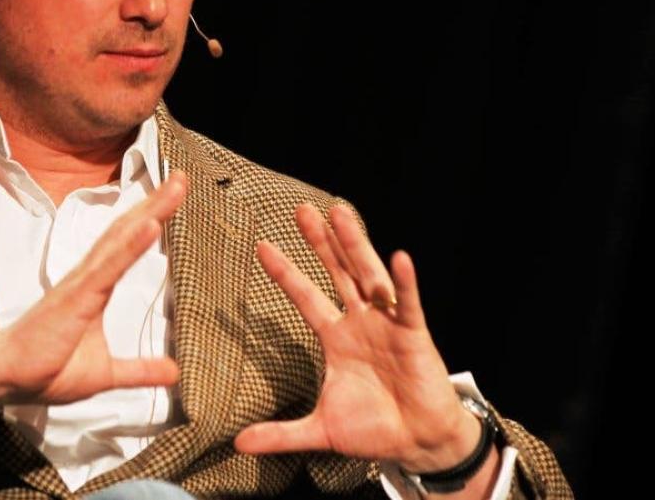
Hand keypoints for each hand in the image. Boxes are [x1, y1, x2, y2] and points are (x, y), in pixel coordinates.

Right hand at [0, 171, 186, 419]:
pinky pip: (108, 268)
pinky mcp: (75, 298)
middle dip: (156, 202)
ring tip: (173, 188)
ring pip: (120, 240)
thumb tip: (172, 373)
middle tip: (181, 177)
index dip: (151, 217)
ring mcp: (81, 285)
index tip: (175, 194)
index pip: (128, 245)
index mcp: (95, 288)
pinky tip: (150, 225)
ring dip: (149, 212)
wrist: (8, 379)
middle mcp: (88, 278)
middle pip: (127, 231)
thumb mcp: (105, 373)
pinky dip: (131, 245)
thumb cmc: (46, 370)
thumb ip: (139, 369)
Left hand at [234, 204, 484, 475]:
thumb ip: (280, 434)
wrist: (416, 443)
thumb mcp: (320, 430)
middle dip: (320, 243)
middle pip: (337, 274)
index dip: (286, 272)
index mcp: (337, 338)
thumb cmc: (374, 430)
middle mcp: (360, 323)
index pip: (306, 297)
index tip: (262, 246)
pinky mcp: (414, 335)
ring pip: (369, 276)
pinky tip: (399, 257)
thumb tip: (237, 445)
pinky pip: (409, 305)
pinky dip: (405, 283)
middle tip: (302, 210)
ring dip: (356, 245)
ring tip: (341, 214)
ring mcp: (387, 325)